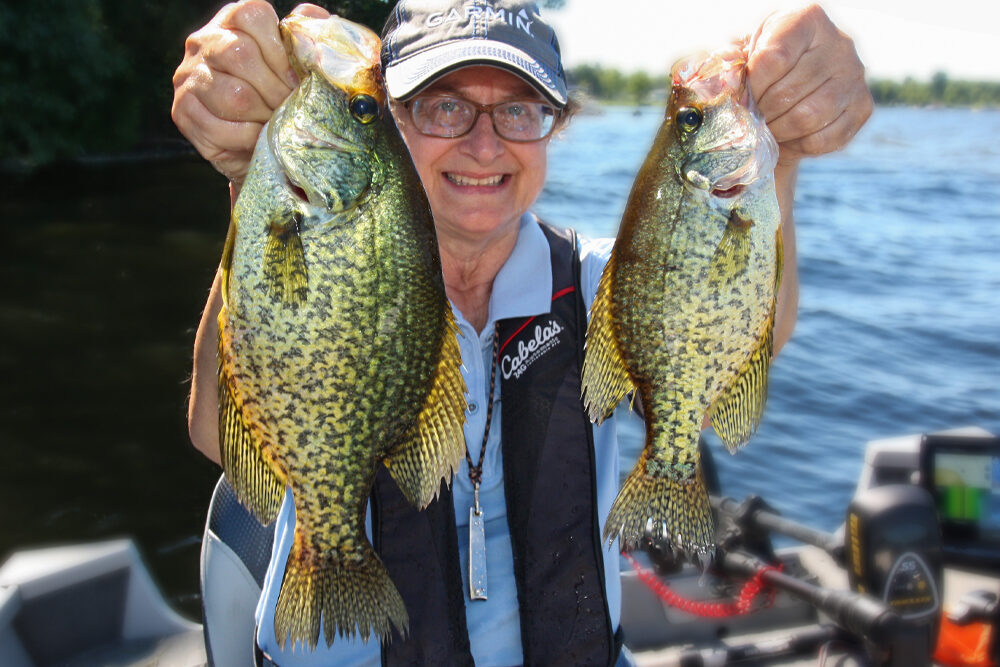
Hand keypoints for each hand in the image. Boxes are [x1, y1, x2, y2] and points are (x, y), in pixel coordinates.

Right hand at [170, 1, 329, 185]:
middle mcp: (203, 41)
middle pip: (240, 54)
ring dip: (264, 115)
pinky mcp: (183, 111)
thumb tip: (310, 18)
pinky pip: (219, 127)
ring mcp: (188, 76)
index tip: (295, 78)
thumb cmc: (282, 95)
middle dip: (275, 88)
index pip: (252, 16)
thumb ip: (308, 35)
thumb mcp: (299, 63)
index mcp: (233, 20)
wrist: (260, 144)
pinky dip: (248, 137)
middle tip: (289, 106)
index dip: (280, 51)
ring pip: (233, 95)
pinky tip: (257, 137)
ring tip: (275, 122)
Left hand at [746, 4, 871, 164]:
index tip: (745, 94)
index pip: (775, 58)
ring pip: (810, 117)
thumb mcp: (747, 53)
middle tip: (754, 116)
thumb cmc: (764, 65)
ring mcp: (855, 76)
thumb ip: (733, 64)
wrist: (795, 81)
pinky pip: (826, 138)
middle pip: (791, 91)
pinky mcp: (863, 107)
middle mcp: (840, 44)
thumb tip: (727, 83)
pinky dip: (800, 144)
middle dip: (764, 111)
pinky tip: (790, 135)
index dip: (753, 85)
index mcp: (808, 20)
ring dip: (780, 129)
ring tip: (769, 126)